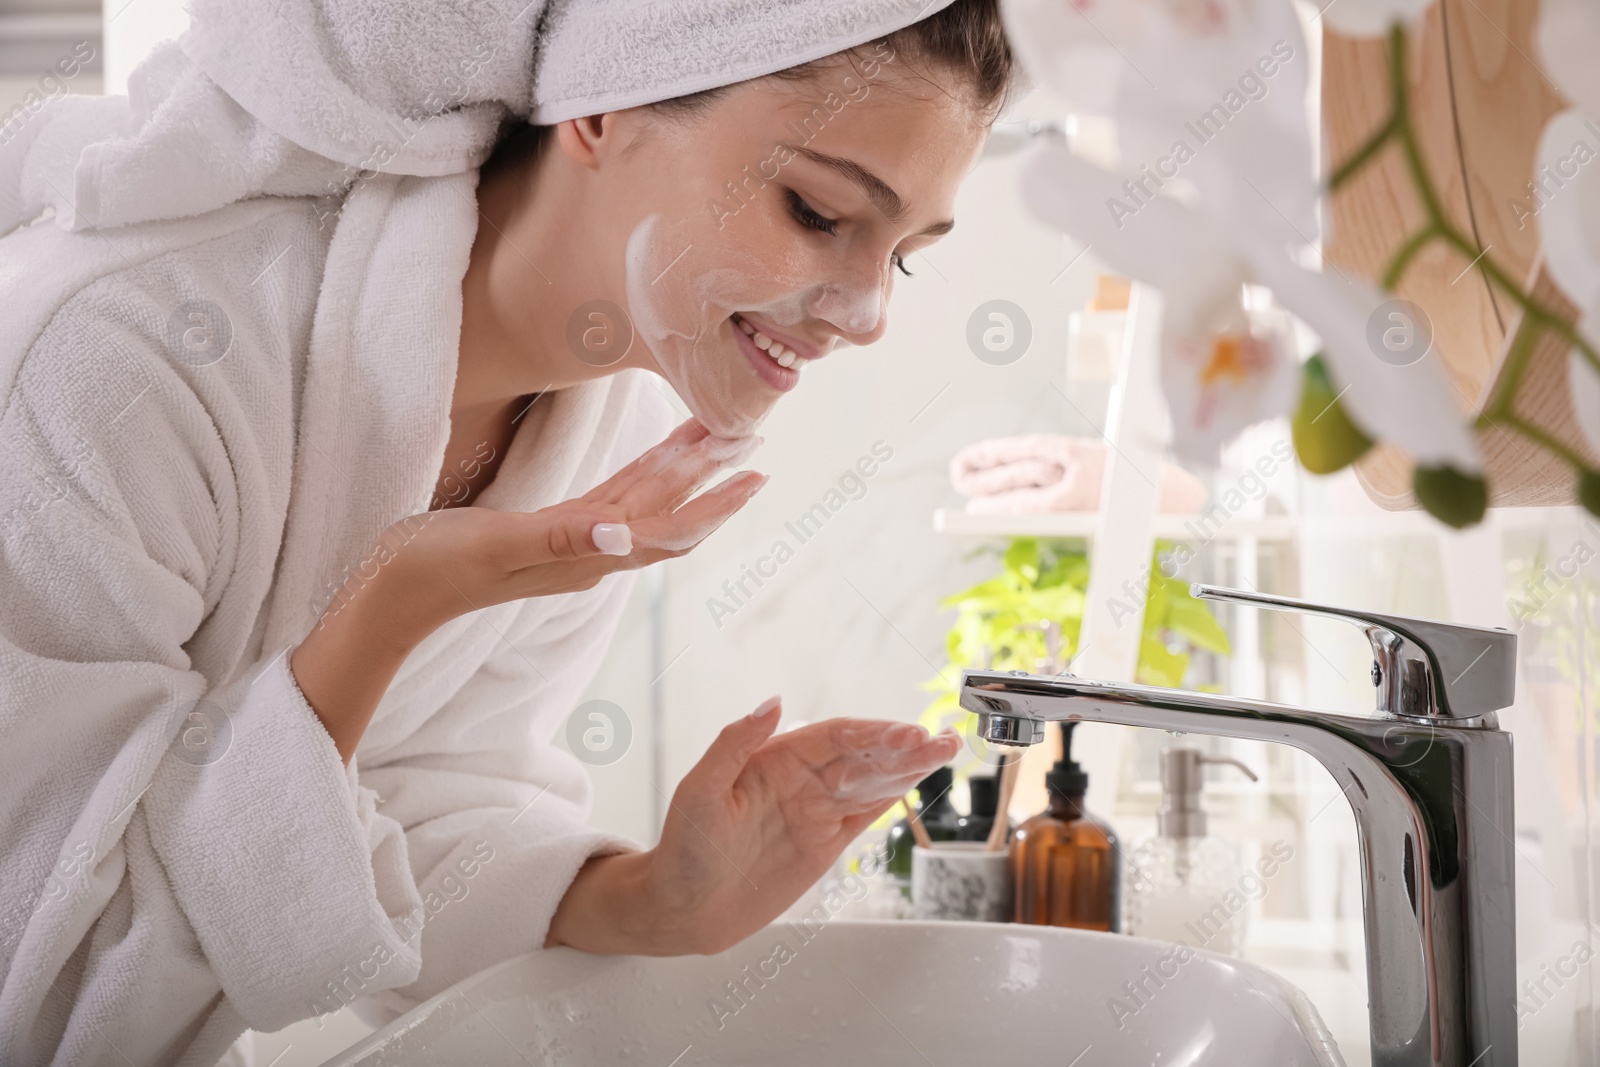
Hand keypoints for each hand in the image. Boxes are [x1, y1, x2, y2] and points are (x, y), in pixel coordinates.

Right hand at [355, 417, 764, 649]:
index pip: (668, 528)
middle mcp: (589, 553)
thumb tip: (626, 537)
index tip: (755, 474)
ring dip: (683, 472)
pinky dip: (640, 476)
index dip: (714, 502)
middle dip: (712, 477)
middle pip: (667, 511)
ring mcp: (570, 543)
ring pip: (643, 503)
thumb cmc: (433, 569)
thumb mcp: (496, 546)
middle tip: (754, 438)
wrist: (388, 596)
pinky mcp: (548, 531)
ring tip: (719, 439)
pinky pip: (611, 499)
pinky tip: (655, 461)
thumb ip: (560, 538)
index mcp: (586, 556)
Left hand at [546, 699, 961, 955]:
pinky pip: (865, 814)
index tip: (906, 734)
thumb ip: (735, 743)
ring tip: (946, 750)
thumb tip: (772, 700)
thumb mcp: (700, 790)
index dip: (872, 734)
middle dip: (903, 747)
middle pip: (862, 755)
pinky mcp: (824, 843)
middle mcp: (800, 779)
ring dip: (908, 767)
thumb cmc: (682, 848)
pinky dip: (894, 797)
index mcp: (774, 760)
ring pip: (871, 781)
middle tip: (940, 740)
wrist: (682, 908)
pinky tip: (919, 780)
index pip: (834, 737)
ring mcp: (815, 811)